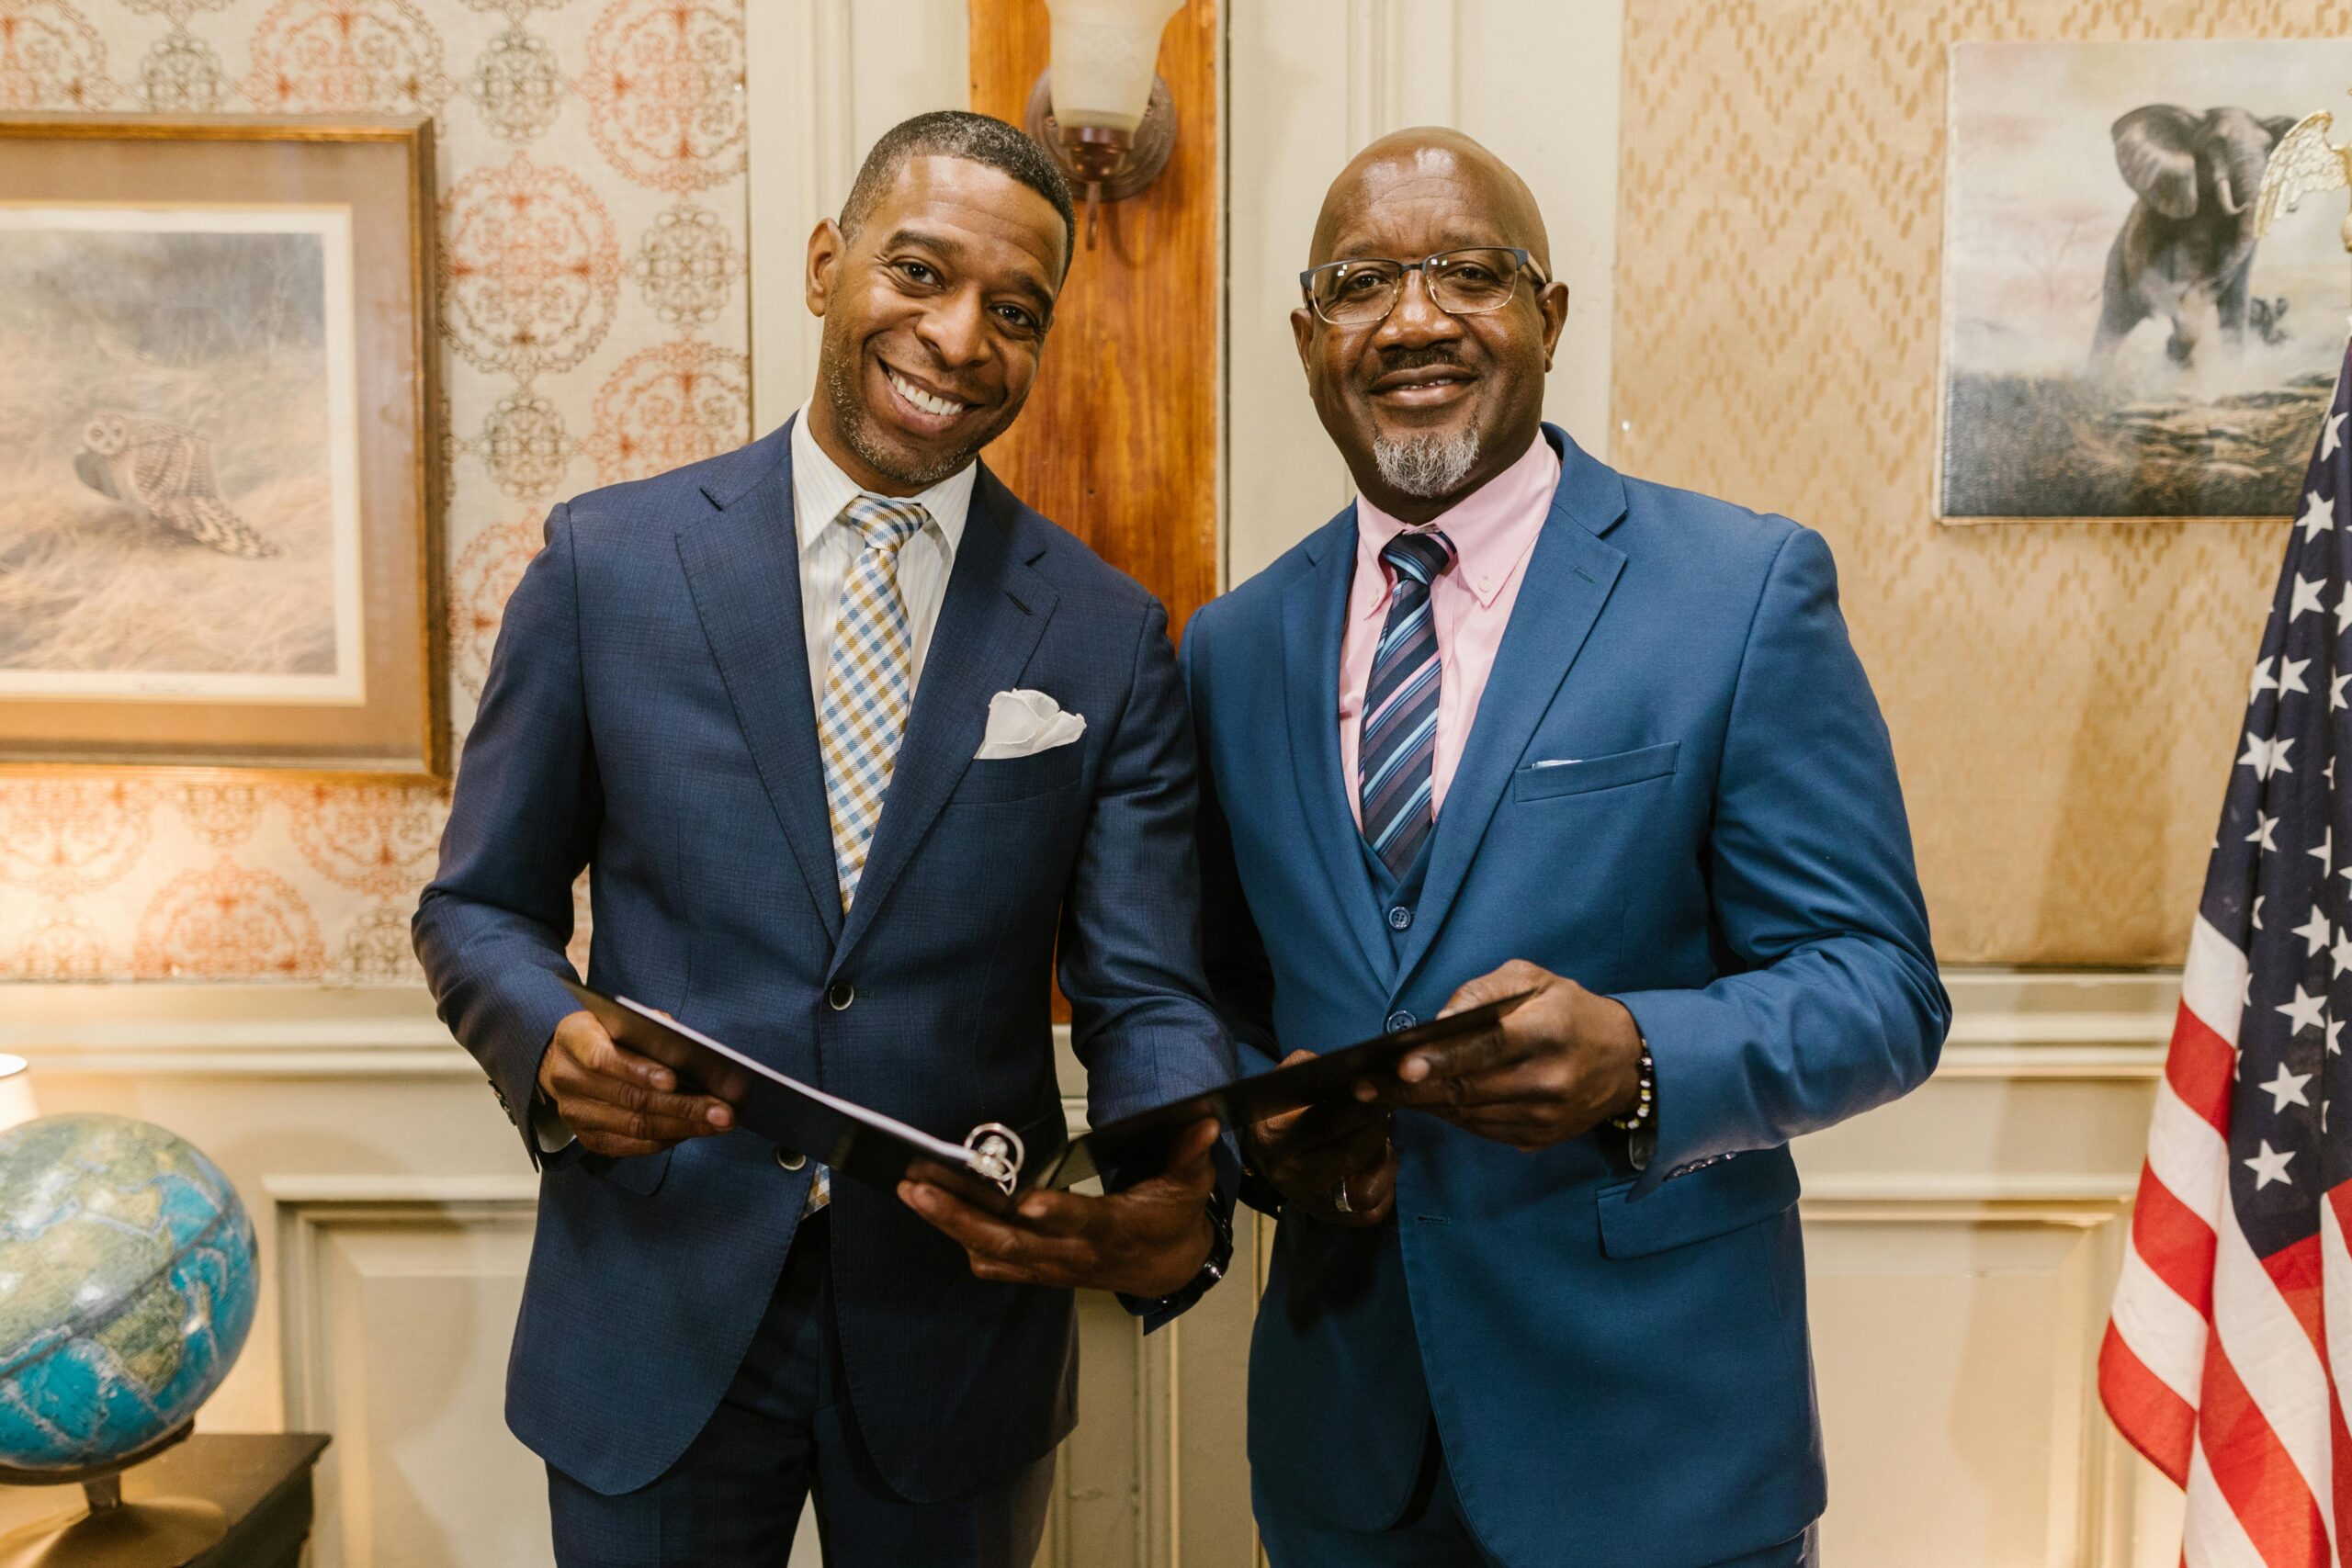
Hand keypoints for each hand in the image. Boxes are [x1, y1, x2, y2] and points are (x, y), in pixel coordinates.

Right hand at [535, 1009, 733, 1157]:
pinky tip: (696, 1131)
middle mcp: (569, 1079)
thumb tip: (689, 1048)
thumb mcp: (620, 1017)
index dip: (639, 1071)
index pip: (604, 1058)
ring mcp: (576, 1113)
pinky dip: (668, 1139)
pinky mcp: (587, 1138)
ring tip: (720, 1123)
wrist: (562, 1060)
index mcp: (574, 1040)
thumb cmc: (605, 1033)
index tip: (674, 1080)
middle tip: (723, 1110)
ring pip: (635, 1126)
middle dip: (683, 1106)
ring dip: (684, 1127)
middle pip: (630, 1099)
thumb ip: (651, 1026)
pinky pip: (632, 1145)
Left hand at [898, 1118, 1220, 1298]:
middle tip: (923, 1189)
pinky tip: (931, 1211)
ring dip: (949, 1223)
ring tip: (912, 1191)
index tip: (1026, 1202)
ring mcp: (1051, 1266)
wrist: (1165, 1267)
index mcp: (1114, 1230)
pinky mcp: (1036, 1269)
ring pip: (992, 1251)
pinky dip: (959, 1239)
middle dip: (963, 1217)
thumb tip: (1204, 1122)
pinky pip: (991, 1261)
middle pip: (1013, 1242)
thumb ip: (1190, 1154)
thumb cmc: (1171, 1219)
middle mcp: (1074, 1254)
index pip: (1082, 1223)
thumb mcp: (1190, 1185)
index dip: (1056, 1214)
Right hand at [1245, 1051, 1395, 1224]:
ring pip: (1364, 1190)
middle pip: (1349, 1156)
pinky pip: (1372, 1211)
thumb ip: (1315, 1068)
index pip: (1326, 1124)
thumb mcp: (1290, 1082)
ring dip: (1383, 1160)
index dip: (1361, 1107)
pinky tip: (1378, 1163)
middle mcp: (1289, 1176)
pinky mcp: (1330, 1218)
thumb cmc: (1285, 1110)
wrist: (1269, 1151)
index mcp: (1275, 1138)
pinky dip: (1384, 1185)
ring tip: (1381, 1139)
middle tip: (1387, 1110)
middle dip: (1376, 1129)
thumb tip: (1354, 1067)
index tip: (1382, 1093)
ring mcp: (1309, 1203)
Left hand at [1359, 961, 1641, 1150]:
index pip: (1488, 1048)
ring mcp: (1545, 1117)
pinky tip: (1426, 1101)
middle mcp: (1549, 1081)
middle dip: (1412, 1088)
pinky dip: (1451, 1115)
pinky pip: (1482, 1130)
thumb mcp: (1533, 980)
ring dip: (1424, 1104)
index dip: (1443, 1059)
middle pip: (1469, 1089)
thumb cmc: (1569, 1010)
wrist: (1624, 1061)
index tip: (1402, 1065)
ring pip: (1469, 1115)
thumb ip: (1483, 991)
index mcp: (1549, 1032)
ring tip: (1384, 1090)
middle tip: (1367, 1083)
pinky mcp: (1540, 1139)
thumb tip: (1437, 1020)